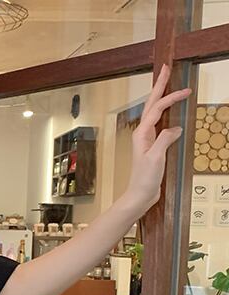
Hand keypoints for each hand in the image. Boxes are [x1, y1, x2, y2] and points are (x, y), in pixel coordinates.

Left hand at [123, 63, 191, 214]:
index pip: (157, 109)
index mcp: (141, 134)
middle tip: (166, 68)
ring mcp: (146, 139)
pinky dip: (165, 111)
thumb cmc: (145, 178)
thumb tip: (175, 128)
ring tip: (166, 81)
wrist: (139, 195)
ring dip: (161, 96)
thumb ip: (164, 140)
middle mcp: (142, 133)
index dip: (171, 97)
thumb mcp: (156, 158)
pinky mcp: (152, 145)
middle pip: (152, 104)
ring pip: (154, 111)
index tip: (187, 90)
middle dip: (159, 86)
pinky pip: (159, 122)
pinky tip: (170, 109)